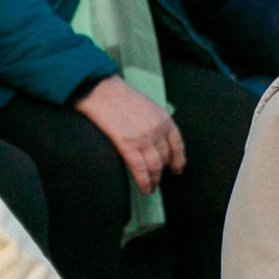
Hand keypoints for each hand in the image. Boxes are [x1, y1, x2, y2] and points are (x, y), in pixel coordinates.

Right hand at [75, 74, 183, 195]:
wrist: (100, 89)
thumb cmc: (118, 95)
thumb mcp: (146, 106)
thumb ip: (154, 122)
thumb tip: (154, 141)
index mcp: (164, 119)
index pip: (178, 145)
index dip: (178, 160)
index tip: (176, 169)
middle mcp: (158, 130)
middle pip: (165, 158)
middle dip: (161, 172)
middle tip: (156, 180)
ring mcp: (144, 138)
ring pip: (154, 167)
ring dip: (154, 181)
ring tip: (150, 188)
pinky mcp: (127, 145)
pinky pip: (140, 169)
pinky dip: (143, 182)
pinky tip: (144, 188)